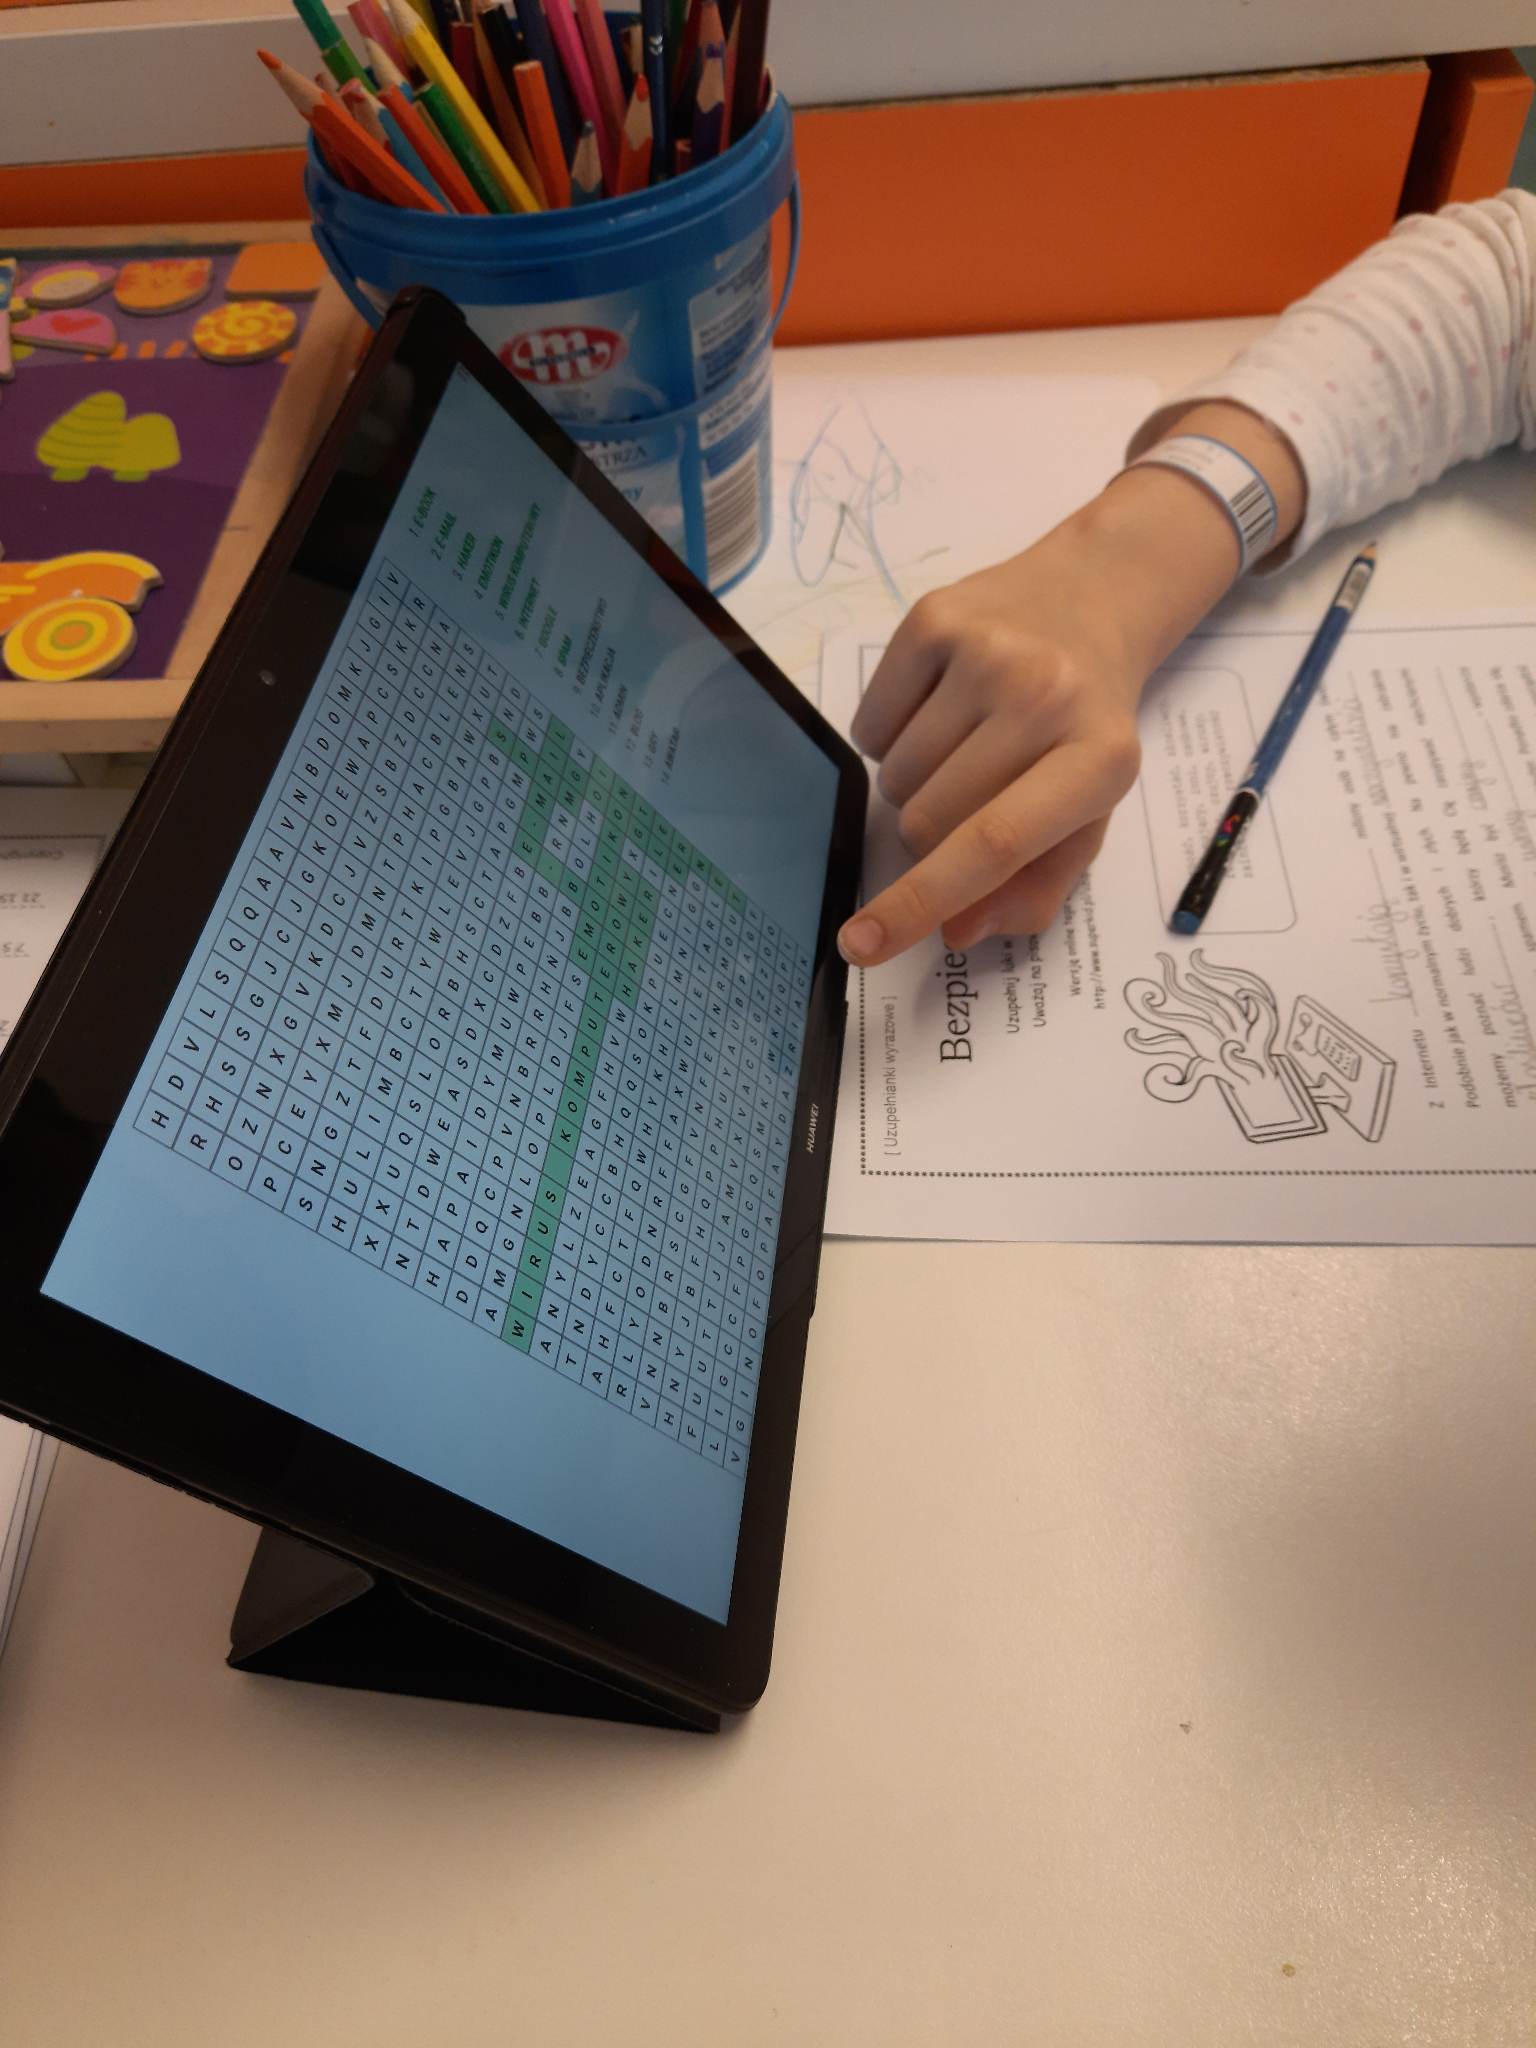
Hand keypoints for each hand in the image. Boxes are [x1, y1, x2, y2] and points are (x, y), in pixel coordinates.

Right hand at [836, 404, 1305, 966]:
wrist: (1093, 597)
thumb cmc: (1085, 727)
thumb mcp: (1088, 816)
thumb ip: (1033, 888)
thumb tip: (954, 931)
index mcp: (1099, 761)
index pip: (992, 846)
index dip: (917, 905)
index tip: (858, 947)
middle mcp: (1045, 697)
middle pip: (928, 820)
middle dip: (931, 834)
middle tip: (972, 794)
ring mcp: (986, 650)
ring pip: (893, 778)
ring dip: (913, 784)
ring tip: (961, 744)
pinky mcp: (933, 618)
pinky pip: (868, 726)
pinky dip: (888, 737)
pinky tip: (936, 708)